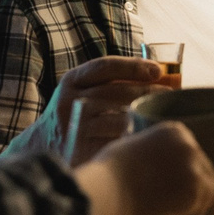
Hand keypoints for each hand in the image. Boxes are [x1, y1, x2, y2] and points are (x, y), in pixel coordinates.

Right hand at [43, 56, 168, 160]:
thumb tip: (158, 75)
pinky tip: (148, 134)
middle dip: (146, 92)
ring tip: (163, 114)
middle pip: (115, 92)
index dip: (133, 66)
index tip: (157, 70)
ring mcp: (74, 125)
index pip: (105, 67)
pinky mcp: (80, 148)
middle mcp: (69, 100)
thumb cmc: (76, 114)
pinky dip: (133, 136)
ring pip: (116, 118)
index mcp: (72, 80)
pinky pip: (114, 141)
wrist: (45, 145)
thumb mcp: (83, 91)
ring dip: (143, 115)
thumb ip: (111, 82)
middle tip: (168, 95)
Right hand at [89, 120, 213, 214]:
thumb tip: (161, 166)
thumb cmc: (110, 173)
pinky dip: (196, 211)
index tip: (166, 182)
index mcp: (175, 131)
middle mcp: (189, 145)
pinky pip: (211, 204)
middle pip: (205, 170)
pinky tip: (174, 211)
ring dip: (194, 200)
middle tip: (166, 198)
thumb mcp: (134, 147)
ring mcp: (194, 167)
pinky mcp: (196, 190)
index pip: (193, 153)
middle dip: (190, 186)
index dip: (182, 172)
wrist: (106, 191)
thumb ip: (155, 152)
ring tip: (167, 205)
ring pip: (210, 189)